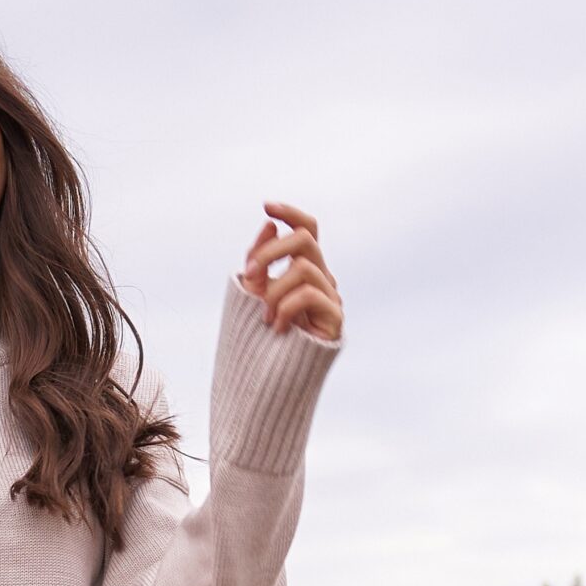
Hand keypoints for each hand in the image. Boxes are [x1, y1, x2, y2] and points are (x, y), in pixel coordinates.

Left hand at [240, 200, 341, 341]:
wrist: (272, 378)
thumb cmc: (263, 337)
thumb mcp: (253, 294)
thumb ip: (259, 261)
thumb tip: (270, 225)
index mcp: (305, 268)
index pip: (306, 230)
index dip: (290, 214)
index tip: (266, 206)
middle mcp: (322, 277)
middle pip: (304, 239)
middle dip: (271, 251)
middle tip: (249, 274)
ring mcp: (330, 296)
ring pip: (302, 268)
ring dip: (274, 291)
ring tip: (265, 317)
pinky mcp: (335, 317)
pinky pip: (308, 294)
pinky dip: (286, 308)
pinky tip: (278, 328)